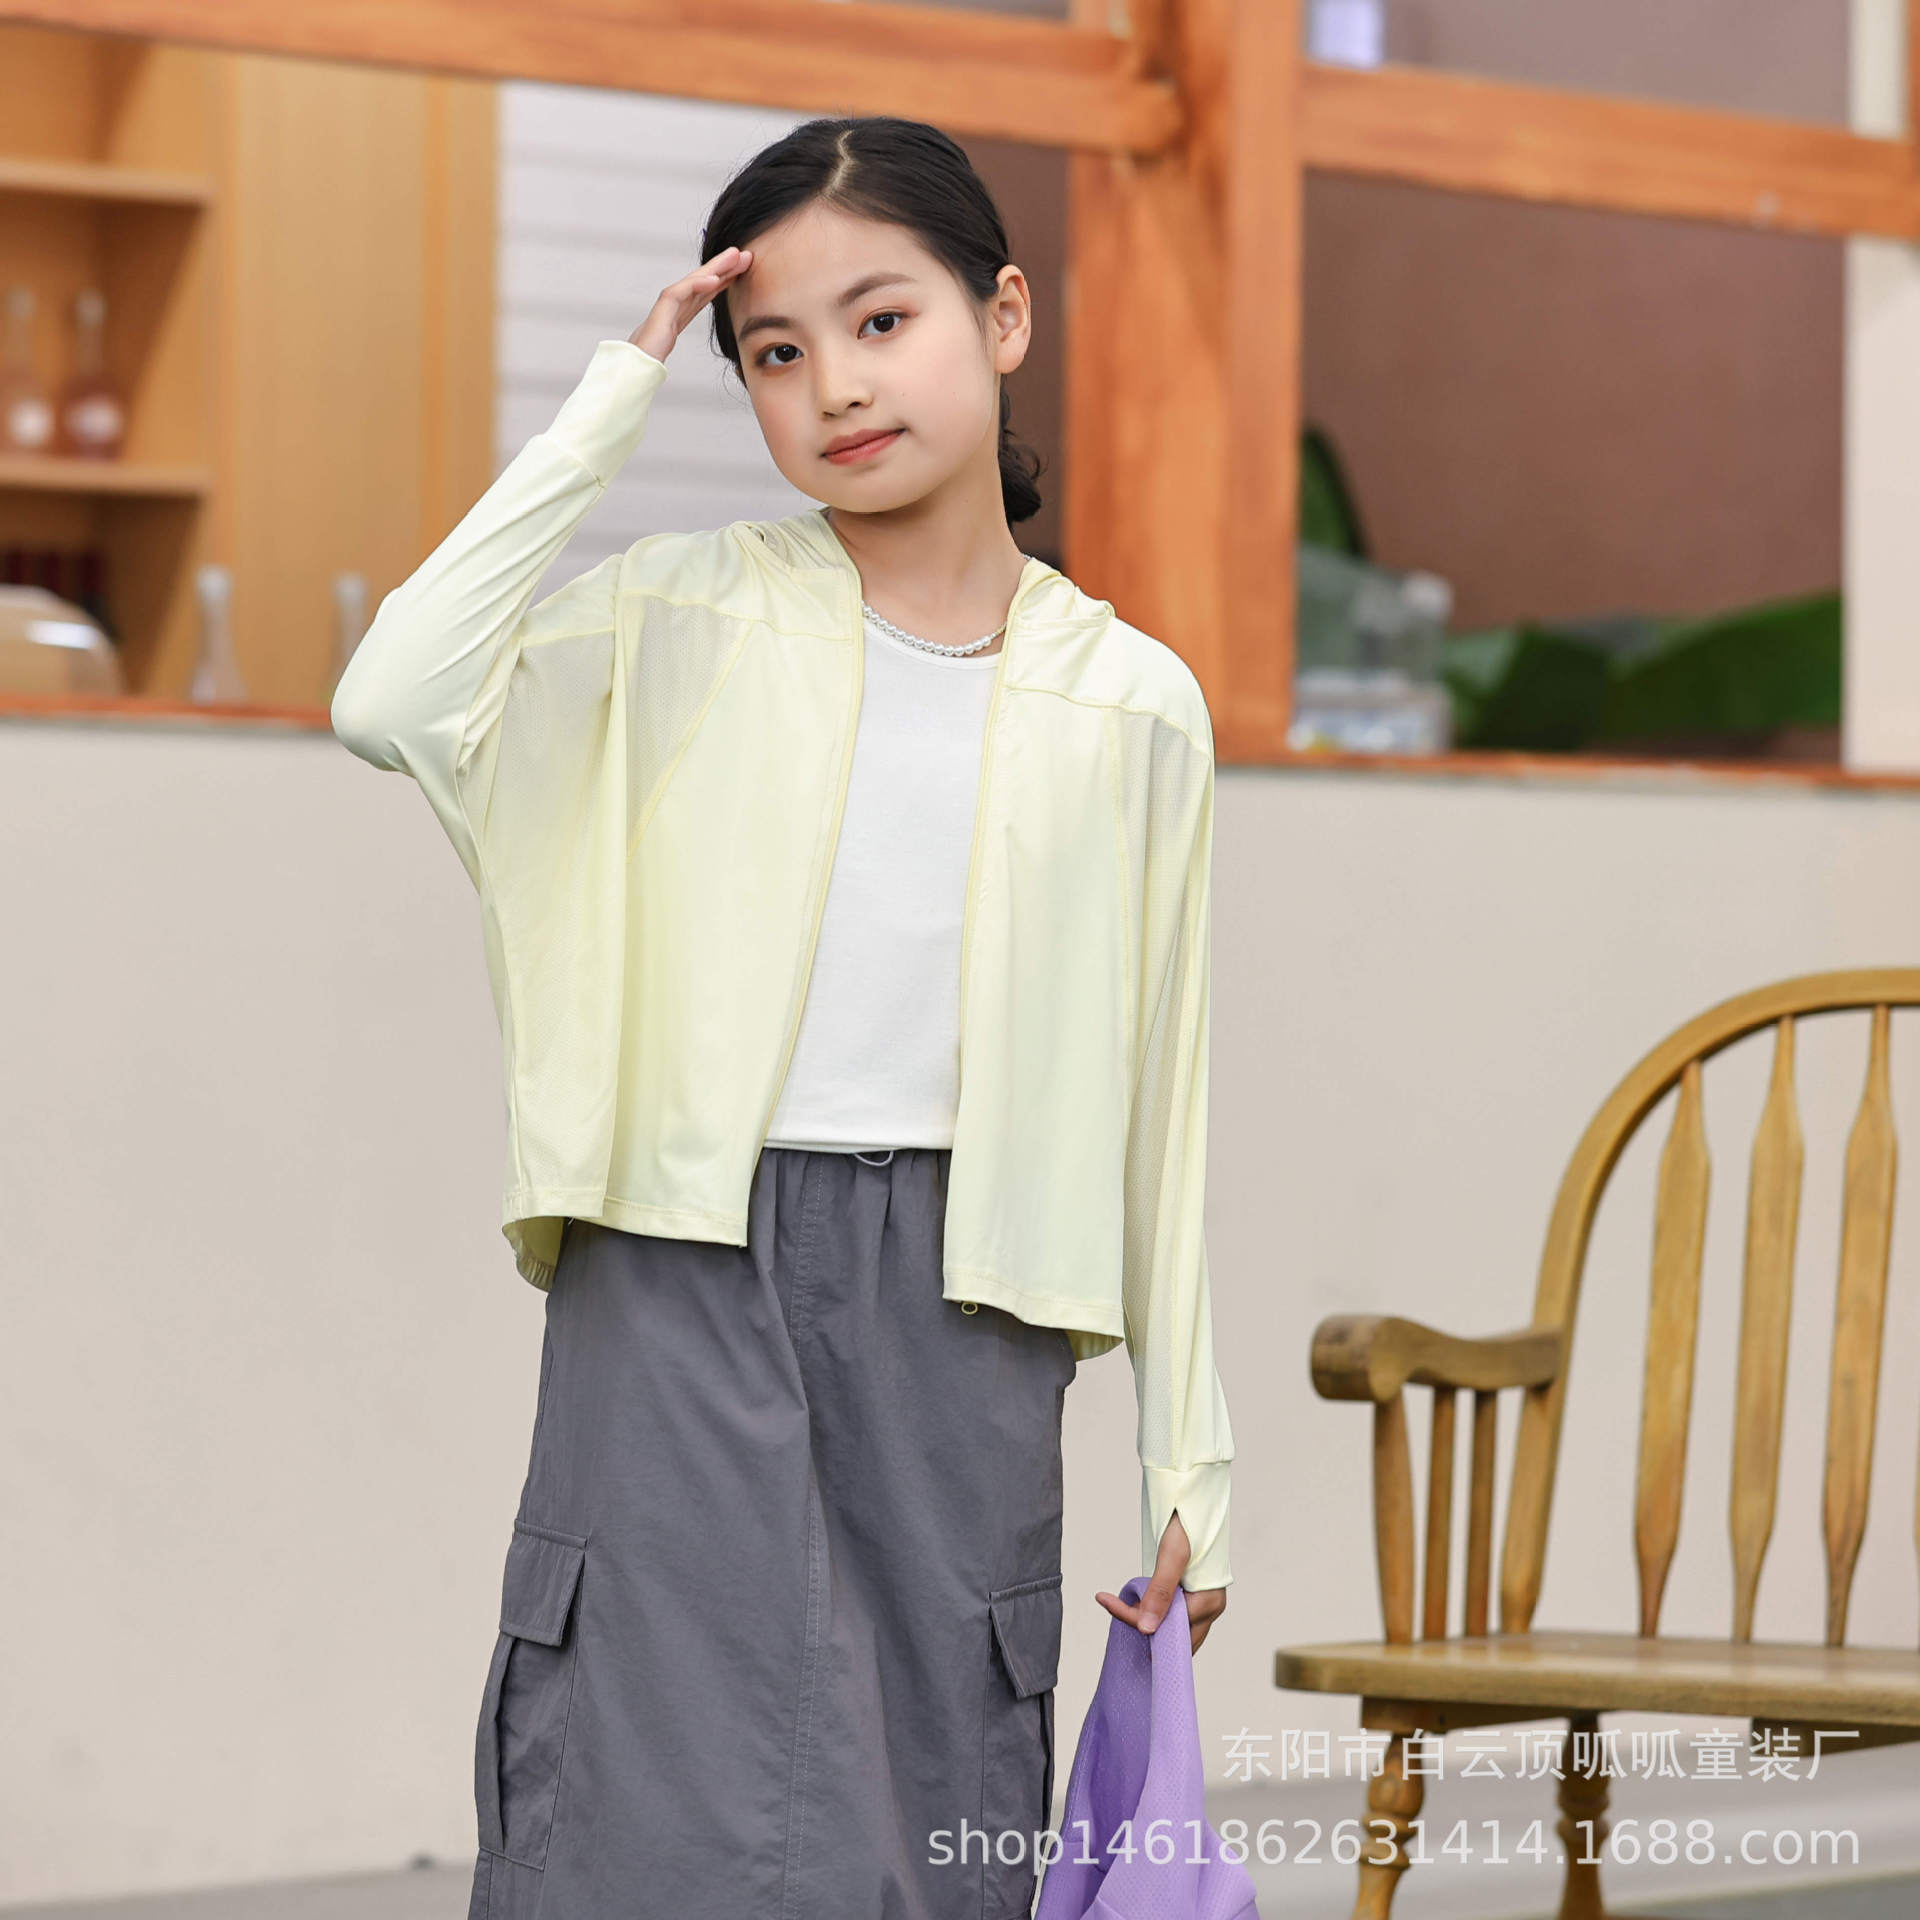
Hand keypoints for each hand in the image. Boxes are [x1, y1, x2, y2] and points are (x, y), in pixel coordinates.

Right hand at [630, 245, 754, 362]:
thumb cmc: (654, 351)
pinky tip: (714, 279)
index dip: (727, 277)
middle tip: (746, 255)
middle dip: (726, 266)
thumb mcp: (679, 338)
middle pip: (705, 279)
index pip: (709, 289)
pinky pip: (684, 290)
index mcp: (685, 308)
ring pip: (697, 278)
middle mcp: (679, 300)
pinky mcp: (665, 305)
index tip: (744, 269)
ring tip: (734, 257)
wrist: (637, 359)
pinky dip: (699, 284)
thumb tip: (709, 332)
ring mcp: (671, 300)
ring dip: (716, 267)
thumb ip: (688, 327)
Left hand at [1095, 1511, 1227, 1653]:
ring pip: (1176, 1629)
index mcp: (1209, 1602)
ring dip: (1151, 1622)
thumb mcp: (1172, 1554)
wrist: (1196, 1496)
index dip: (1136, 1617)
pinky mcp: (1197, 1593)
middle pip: (1175, 1637)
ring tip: (1122, 1605)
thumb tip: (1146, 1629)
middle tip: (1114, 1606)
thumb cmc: (1189, 1520)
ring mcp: (1206, 1602)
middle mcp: (1211, 1608)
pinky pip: (1177, 1614)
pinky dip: (1158, 1613)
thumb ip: (1161, 1591)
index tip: (1106, 1600)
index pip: (1167, 1627)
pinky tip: (1141, 1603)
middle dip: (1145, 1629)